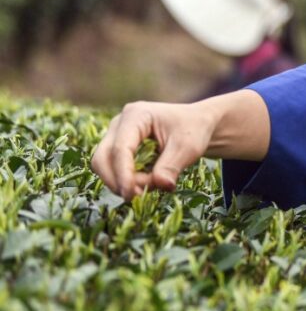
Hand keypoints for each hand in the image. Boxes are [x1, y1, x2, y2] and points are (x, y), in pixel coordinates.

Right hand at [91, 101, 216, 200]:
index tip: (132, 194)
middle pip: (102, 158)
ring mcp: (116, 135)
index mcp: (136, 115)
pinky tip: (147, 182)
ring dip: (122, 182)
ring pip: (104, 166)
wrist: (197, 123)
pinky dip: (126, 180)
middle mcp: (120, 123)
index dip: (123, 174)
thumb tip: (161, 185)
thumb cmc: (194, 129)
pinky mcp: (118, 147)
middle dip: (118, 181)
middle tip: (142, 195)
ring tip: (151, 185)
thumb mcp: (188, 147)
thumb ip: (172, 166)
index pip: (120, 149)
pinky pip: (113, 168)